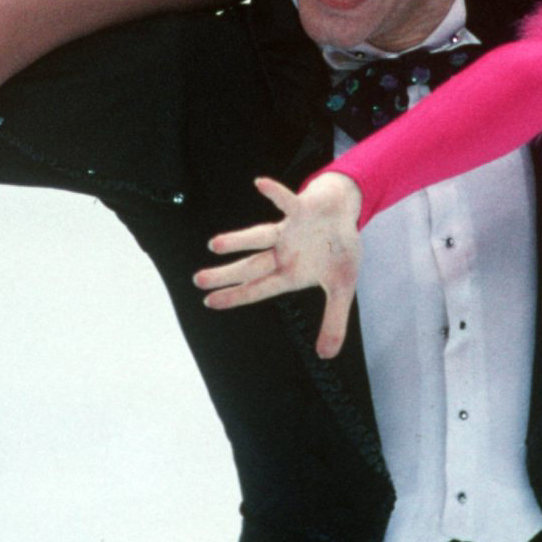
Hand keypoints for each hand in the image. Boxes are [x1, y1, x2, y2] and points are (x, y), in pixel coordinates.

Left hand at [194, 174, 362, 357]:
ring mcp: (290, 230)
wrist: (343, 209)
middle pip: (251, 266)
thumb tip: (327, 356)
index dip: (236, 295)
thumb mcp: (342, 287)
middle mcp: (284, 252)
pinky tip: (260, 184)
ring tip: (214, 244)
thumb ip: (334, 321)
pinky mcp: (302, 209)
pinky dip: (275, 193)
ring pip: (260, 236)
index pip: (258, 288)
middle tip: (197, 281)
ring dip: (239, 239)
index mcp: (291, 272)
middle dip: (226, 274)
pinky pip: (287, 200)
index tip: (209, 302)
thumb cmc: (337, 247)